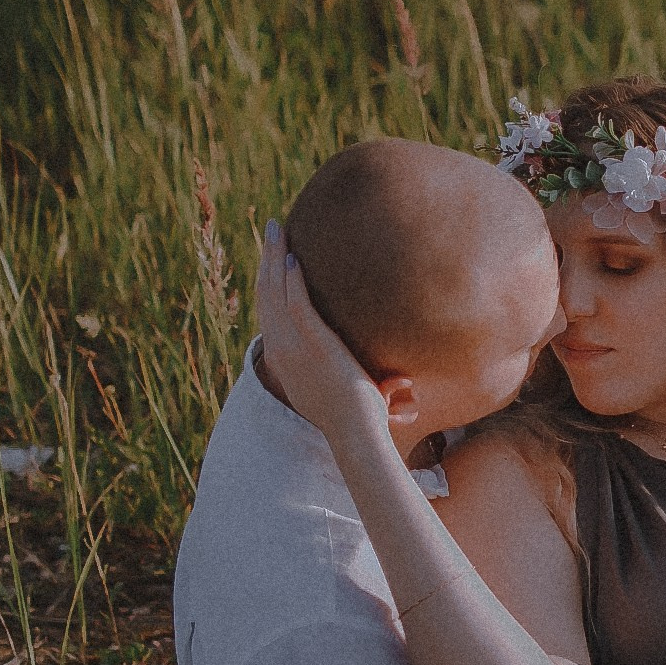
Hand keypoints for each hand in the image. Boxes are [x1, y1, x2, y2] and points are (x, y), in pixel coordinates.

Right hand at [255, 224, 392, 453]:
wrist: (356, 435)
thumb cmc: (355, 418)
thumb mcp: (342, 391)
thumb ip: (355, 374)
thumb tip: (399, 378)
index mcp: (282, 362)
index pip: (267, 312)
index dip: (267, 282)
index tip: (272, 257)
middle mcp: (281, 352)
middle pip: (266, 294)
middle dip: (266, 258)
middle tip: (271, 229)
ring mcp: (294, 348)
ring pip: (275, 292)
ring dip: (274, 258)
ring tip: (276, 229)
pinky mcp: (314, 344)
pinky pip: (296, 304)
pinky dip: (292, 280)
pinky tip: (293, 258)